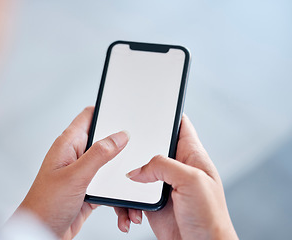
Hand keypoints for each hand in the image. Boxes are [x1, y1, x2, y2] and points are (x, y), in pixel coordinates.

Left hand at [15, 107, 129, 238]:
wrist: (43, 233)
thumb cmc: (46, 204)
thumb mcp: (75, 176)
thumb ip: (99, 154)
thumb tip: (120, 136)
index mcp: (69, 144)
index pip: (89, 116)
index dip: (107, 110)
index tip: (126, 111)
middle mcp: (77, 155)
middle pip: (106, 141)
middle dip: (124, 149)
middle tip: (138, 154)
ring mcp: (85, 172)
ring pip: (112, 166)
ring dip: (123, 179)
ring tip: (134, 191)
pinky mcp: (91, 188)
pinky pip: (111, 186)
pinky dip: (120, 197)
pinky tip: (124, 210)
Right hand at [116, 115, 237, 239]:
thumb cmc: (210, 217)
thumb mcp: (192, 180)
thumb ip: (163, 166)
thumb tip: (137, 171)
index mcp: (191, 155)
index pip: (180, 125)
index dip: (166, 114)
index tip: (148, 108)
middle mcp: (176, 167)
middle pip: (151, 146)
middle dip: (136, 147)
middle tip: (121, 147)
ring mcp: (163, 183)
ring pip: (138, 170)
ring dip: (127, 180)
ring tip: (125, 191)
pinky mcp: (152, 200)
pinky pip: (132, 194)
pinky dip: (126, 203)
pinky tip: (130, 212)